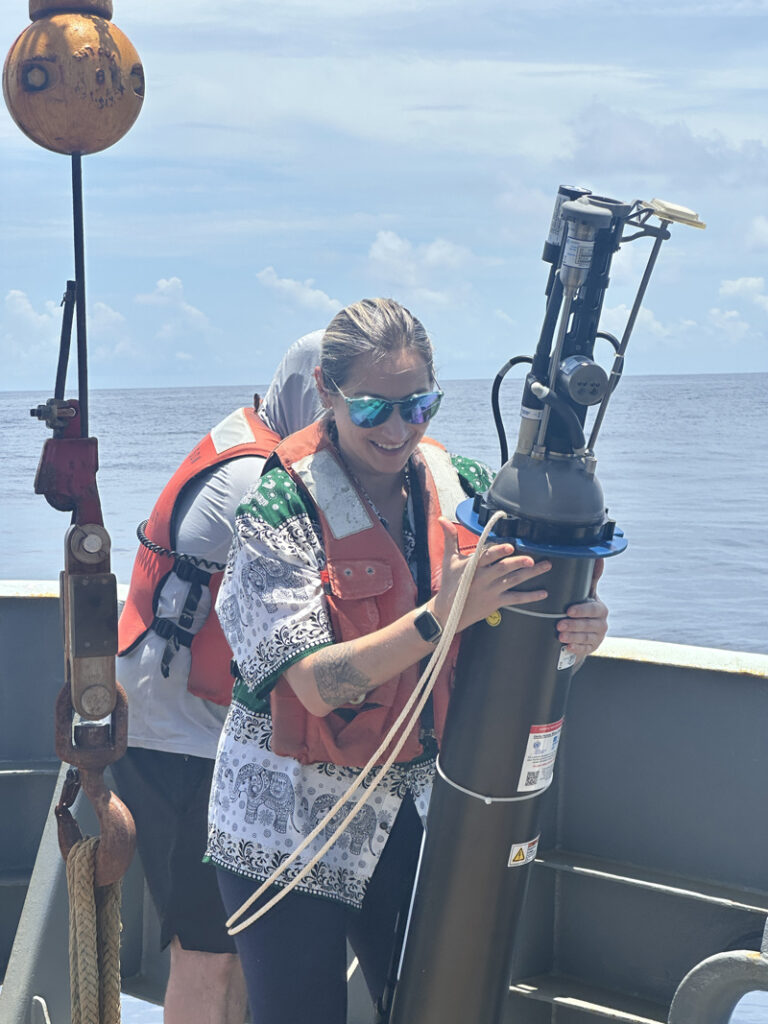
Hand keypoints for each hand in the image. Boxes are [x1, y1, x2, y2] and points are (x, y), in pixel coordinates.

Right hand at [432, 519, 549, 632]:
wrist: (448, 612)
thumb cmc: (450, 583)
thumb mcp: (449, 559)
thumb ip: (450, 538)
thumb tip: (442, 519)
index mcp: (473, 566)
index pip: (487, 556)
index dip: (498, 552)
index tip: (510, 547)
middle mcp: (483, 578)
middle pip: (504, 569)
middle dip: (519, 563)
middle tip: (533, 560)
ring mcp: (491, 590)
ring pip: (513, 581)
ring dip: (530, 574)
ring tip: (545, 566)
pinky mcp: (496, 602)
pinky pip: (515, 598)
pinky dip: (530, 596)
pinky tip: (543, 593)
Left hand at [556, 560, 607, 657]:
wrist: (582, 630)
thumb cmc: (582, 608)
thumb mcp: (586, 594)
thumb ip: (591, 577)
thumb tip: (599, 556)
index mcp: (600, 609)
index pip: (593, 609)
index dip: (582, 610)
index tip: (569, 610)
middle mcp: (601, 624)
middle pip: (588, 625)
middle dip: (574, 625)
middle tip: (559, 624)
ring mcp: (596, 638)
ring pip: (585, 638)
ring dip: (573, 636)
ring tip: (560, 635)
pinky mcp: (590, 649)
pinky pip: (583, 649)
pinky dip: (575, 648)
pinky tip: (567, 646)